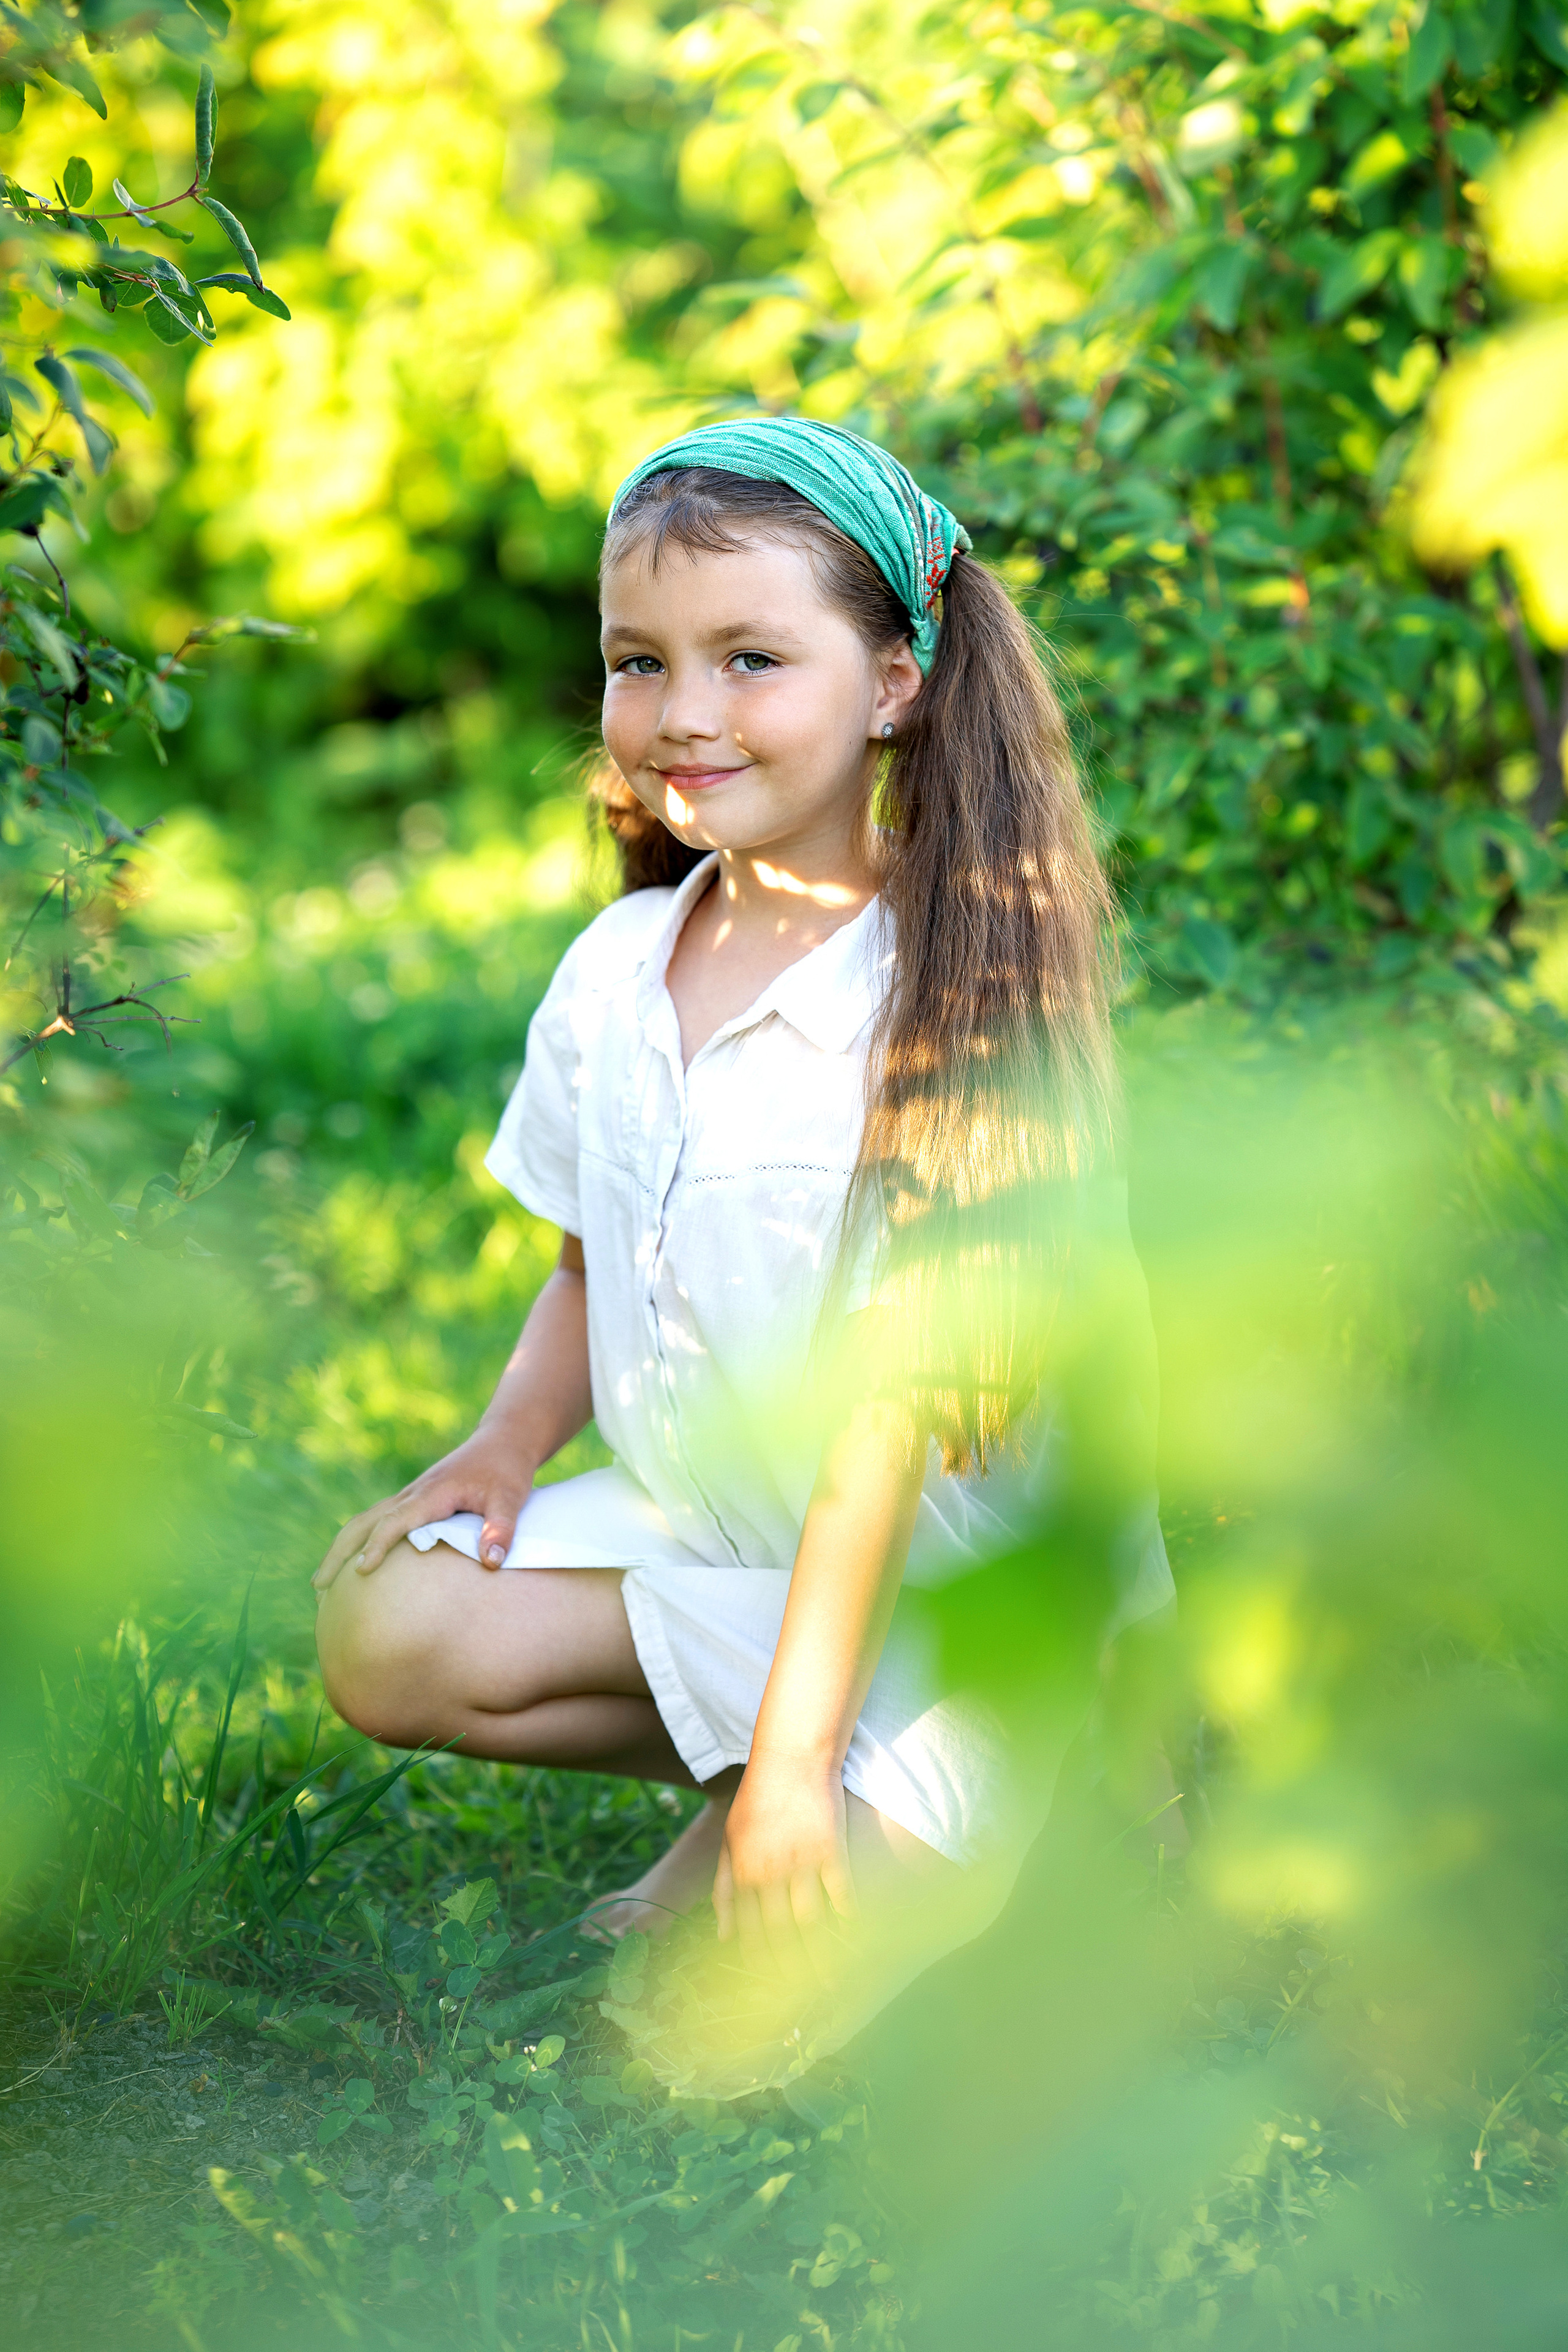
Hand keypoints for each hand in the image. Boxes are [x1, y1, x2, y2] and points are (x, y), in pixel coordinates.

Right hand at [311, 1424, 535, 1591]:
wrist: (503, 1441)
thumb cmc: (507, 1470)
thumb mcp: (511, 1498)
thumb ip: (501, 1529)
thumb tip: (490, 1564)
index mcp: (431, 1493)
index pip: (395, 1521)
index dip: (378, 1545)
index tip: (361, 1571)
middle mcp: (412, 1494)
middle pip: (364, 1522)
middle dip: (338, 1553)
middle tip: (317, 1588)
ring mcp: (409, 1497)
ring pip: (365, 1521)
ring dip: (340, 1549)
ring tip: (320, 1586)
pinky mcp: (414, 1502)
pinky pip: (377, 1522)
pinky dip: (358, 1542)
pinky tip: (352, 1566)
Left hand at [713, 1751, 854, 1977]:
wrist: (790, 1758)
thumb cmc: (756, 1801)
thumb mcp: (729, 1841)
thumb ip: (724, 1889)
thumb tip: (724, 1937)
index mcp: (744, 1873)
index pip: (752, 1932)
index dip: (763, 1964)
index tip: (773, 1988)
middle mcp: (770, 1872)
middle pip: (782, 1934)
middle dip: (794, 1970)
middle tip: (807, 1997)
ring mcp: (802, 1861)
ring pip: (813, 1921)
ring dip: (823, 1954)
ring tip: (832, 1979)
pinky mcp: (830, 1848)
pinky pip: (841, 1892)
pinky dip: (848, 1915)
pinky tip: (855, 1933)